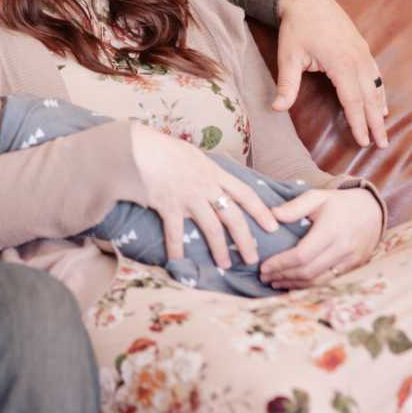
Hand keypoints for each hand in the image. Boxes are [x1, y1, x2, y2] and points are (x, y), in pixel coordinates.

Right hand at [131, 125, 278, 268]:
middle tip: (253, 259)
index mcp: (213, 171)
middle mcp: (205, 185)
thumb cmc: (161, 147)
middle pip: (233, 216)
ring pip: (211, 227)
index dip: (261, 211)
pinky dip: (176, 249)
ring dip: (220, 249)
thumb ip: (203, 167)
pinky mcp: (168, 205)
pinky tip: (178, 262)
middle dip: (246, 239)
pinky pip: (175, 232)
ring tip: (225, 265)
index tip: (274, 226)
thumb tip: (212, 175)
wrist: (137, 147)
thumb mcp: (190, 153)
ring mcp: (188, 197)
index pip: (245, 193)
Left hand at [260, 187, 381, 288]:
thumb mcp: (317, 197)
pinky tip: (294, 284)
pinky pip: (329, 282)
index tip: (263, 267)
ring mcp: (351, 261)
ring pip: (318, 281)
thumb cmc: (339, 203)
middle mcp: (343, 248)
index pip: (302, 255)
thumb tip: (272, 216)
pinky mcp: (354, 268)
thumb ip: (294, 206)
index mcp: (331, 230)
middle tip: (264, 277)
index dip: (280, 264)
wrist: (372, 210)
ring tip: (274, 282)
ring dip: (294, 285)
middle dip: (283, 277)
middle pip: (308, 271)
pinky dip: (309, 286)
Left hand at [274, 0, 387, 148]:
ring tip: (382, 127)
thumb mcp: (288, 57)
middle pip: (370, 97)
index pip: (352, 101)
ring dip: (379, 107)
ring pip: (376, 85)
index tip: (363, 141)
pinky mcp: (361, 47)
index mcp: (341, 64)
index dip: (358, 123)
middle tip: (381, 144)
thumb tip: (276, 109)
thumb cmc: (296, 28)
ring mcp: (362, 52)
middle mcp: (358, 59)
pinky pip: (375, 73)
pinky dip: (379, 89)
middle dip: (375, 122)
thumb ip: (286, 85)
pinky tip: (379, 100)